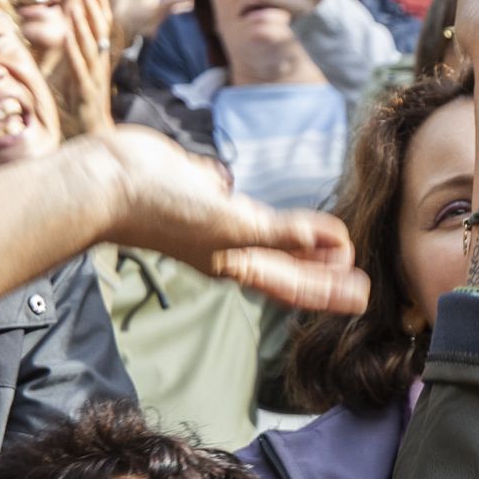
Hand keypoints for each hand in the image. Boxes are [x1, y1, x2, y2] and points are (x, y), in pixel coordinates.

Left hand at [52, 0, 115, 135]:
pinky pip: (78, 65)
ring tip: (76, 6)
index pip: (104, 26)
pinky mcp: (85, 88)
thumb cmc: (85, 103)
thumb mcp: (80, 74)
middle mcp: (100, 63)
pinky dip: (73, 50)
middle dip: (93, 8)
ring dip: (83, 25)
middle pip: (99, 30)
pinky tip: (67, 36)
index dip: (100, 5)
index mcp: (101, 58)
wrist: (95, 130)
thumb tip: (69, 36)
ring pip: (90, 45)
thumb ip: (77, 55)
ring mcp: (94, 75)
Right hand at [89, 126, 368, 312]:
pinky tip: (283, 213)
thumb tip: (333, 245)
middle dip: (325, 275)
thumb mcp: (232, 227)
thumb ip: (282, 234)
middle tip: (360, 282)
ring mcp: (219, 221)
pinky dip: (271, 215)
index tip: (364, 296)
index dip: (330, 292)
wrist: (115, 182)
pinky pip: (250, 209)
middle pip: (290, 266)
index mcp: (238, 263)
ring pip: (274, 238)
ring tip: (333, 249)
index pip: (295, 285)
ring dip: (303, 245)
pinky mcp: (208, 193)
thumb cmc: (165, 212)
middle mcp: (231, 247)